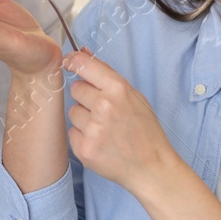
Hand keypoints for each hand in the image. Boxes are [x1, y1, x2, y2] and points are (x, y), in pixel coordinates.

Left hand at [62, 49, 175, 194]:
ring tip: (105, 129)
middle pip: (75, 89)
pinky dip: (83, 137)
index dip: (74, 61)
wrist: (151, 166)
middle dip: (85, 97)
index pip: (84, 65)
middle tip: (103, 111)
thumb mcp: (134, 96)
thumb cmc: (145, 130)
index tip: (69, 62)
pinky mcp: (84, 149)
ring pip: (73, 112)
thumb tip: (83, 52)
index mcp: (118, 89)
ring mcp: (93, 129)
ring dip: (84, 119)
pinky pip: (72, 133)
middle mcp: (104, 106)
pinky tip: (101, 142)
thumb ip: (107, 74)